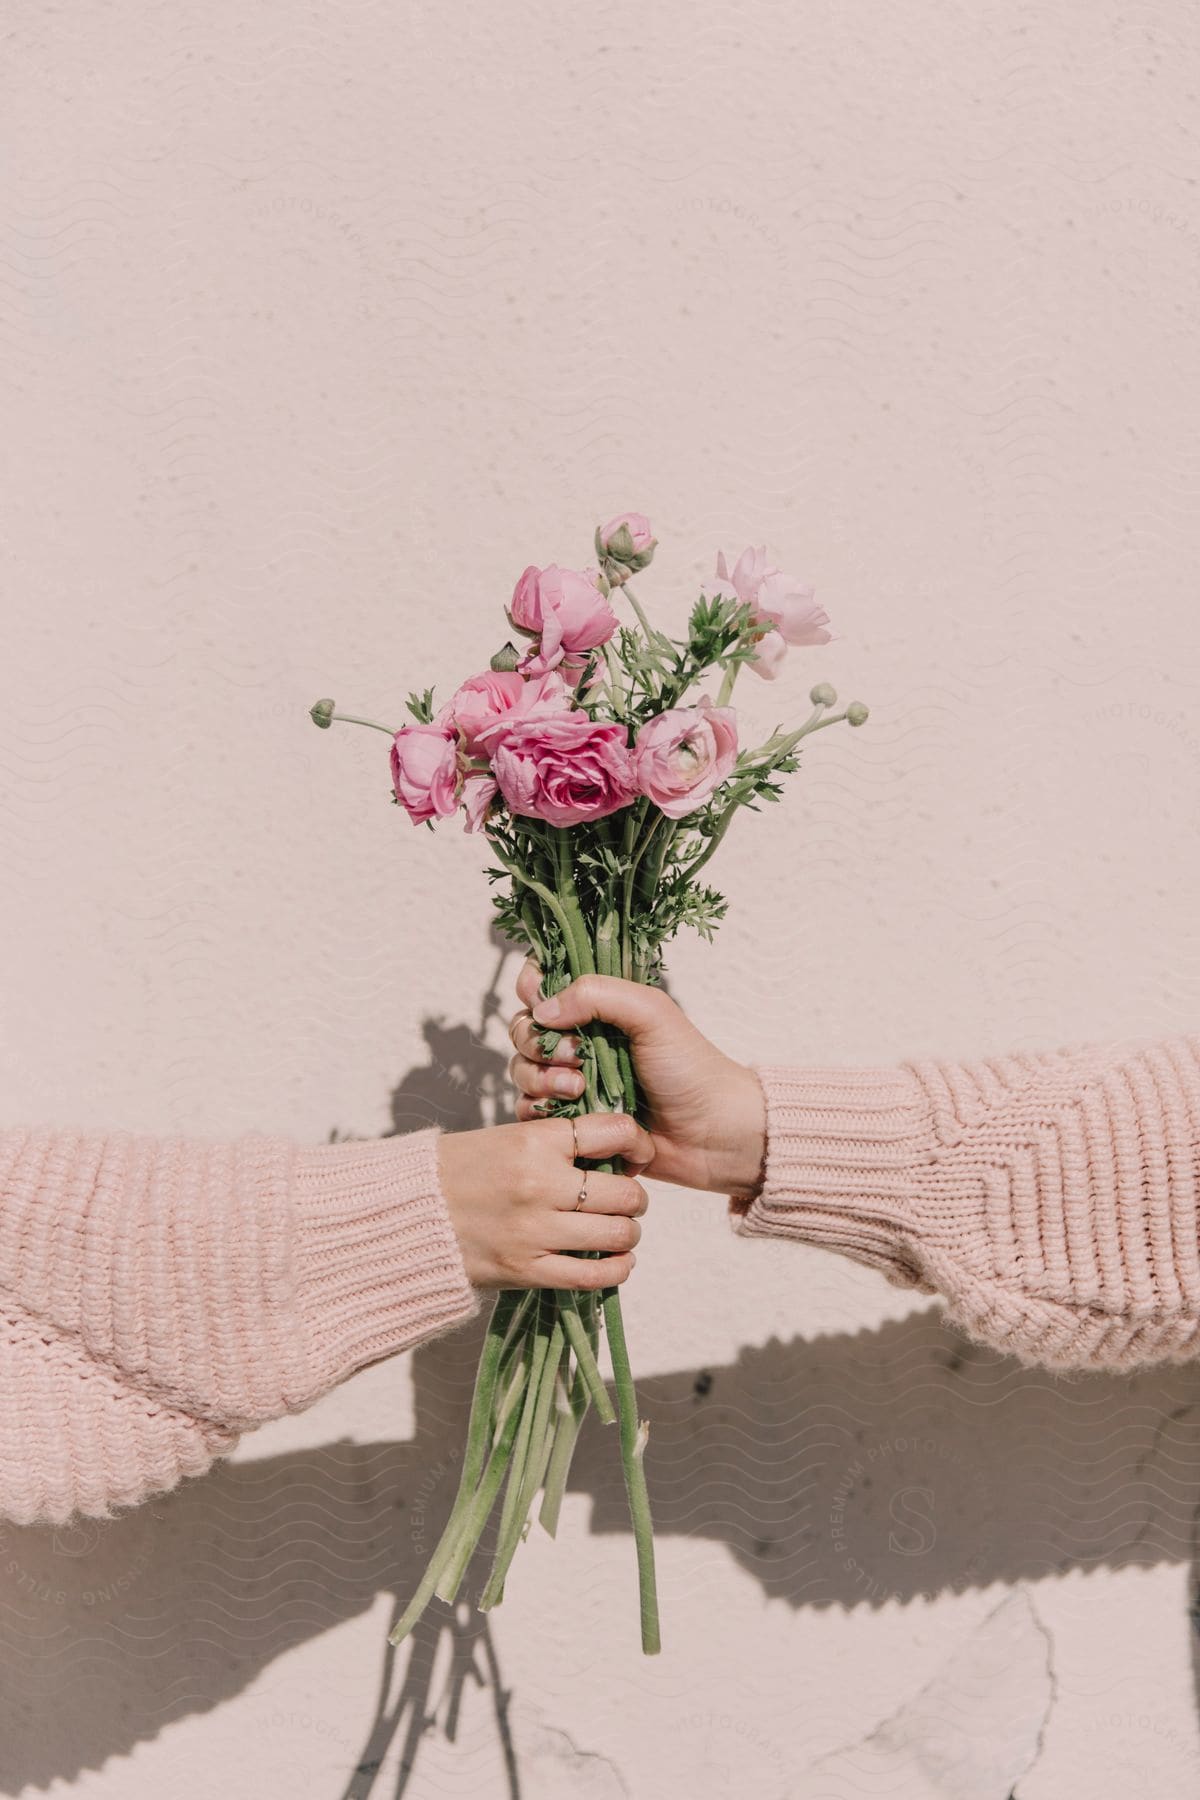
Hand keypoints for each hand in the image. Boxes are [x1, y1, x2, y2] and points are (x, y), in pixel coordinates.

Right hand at [437, 1111, 652, 1289]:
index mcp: (534, 1140)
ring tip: (620, 1229)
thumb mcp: (507, 1137)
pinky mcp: (527, 1269)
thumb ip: (559, 1143)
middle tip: (628, 1198)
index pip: (613, 1132)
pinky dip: (617, 1268)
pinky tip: (619, 1260)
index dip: (637, 1142)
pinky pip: (593, 1275)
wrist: (409, 1213)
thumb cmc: (462, 1169)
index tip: (638, 1152)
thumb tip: (617, 1152)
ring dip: (628, 1232)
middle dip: (636, 1197)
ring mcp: (534, 1231)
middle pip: (625, 1192)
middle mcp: (539, 1184)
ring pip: (617, 1234)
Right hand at [507, 965, 766, 1198]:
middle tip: (576, 1058)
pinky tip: (572, 1115)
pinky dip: (541, 1112)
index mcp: (600, 1007)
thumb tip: (542, 1009)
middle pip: (525, 1029)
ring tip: (579, 1091)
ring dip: (541, 1079)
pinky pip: (532, 1113)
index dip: (533, 989)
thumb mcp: (652, 1014)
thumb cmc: (691, 1068)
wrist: (714, 1135)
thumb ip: (597, 995)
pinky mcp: (573, 1122)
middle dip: (537, 1042)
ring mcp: (575, 1081)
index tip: (540, 1002)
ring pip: (523, 1071)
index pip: (543, 982)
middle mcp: (581, 1040)